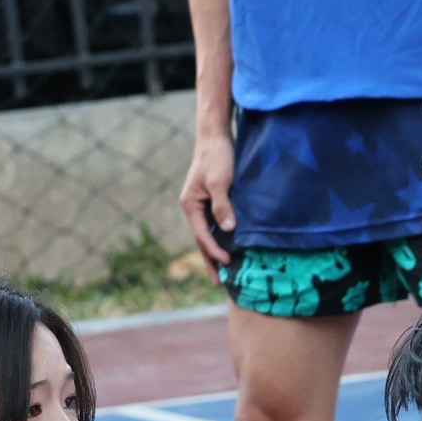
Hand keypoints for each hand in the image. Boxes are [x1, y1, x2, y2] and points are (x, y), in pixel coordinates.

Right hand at [180, 133, 236, 267]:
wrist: (216, 137)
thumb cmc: (217, 157)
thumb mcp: (221, 181)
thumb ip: (223, 206)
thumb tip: (228, 230)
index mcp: (191, 205)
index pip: (202, 235)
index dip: (214, 251)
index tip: (228, 263)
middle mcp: (193, 208)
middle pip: (201, 240)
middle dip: (210, 261)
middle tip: (220, 283)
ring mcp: (202, 205)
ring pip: (208, 234)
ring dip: (215, 252)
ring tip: (224, 272)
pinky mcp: (212, 200)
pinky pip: (215, 224)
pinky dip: (221, 238)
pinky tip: (231, 247)